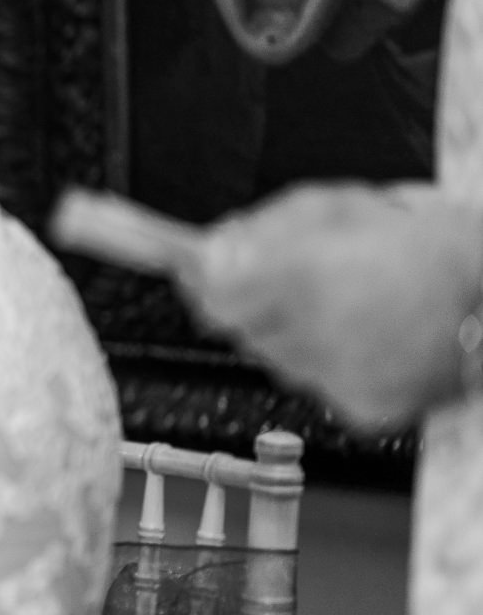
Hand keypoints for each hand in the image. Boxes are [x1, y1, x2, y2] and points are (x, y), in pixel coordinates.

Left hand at [173, 183, 482, 428]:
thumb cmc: (418, 239)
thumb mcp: (329, 207)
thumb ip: (256, 231)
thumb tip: (206, 252)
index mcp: (305, 278)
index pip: (212, 297)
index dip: (199, 282)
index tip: (196, 268)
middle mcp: (319, 334)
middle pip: (242, 329)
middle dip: (254, 304)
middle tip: (289, 280)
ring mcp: (342, 377)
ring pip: (279, 358)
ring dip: (293, 333)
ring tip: (341, 304)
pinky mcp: (365, 407)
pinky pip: (318, 384)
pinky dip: (329, 362)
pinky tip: (362, 337)